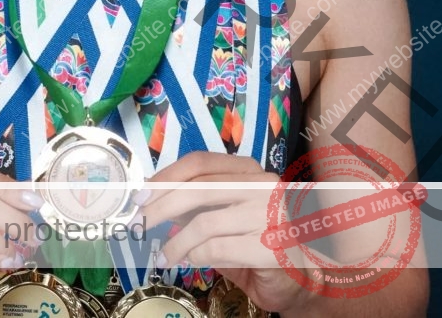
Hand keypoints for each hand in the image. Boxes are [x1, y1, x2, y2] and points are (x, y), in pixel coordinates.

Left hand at [140, 152, 313, 314]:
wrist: (301, 279)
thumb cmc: (255, 242)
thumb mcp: (223, 215)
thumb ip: (196, 205)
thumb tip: (152, 202)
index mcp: (248, 169)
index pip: (199, 162)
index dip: (166, 176)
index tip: (140, 195)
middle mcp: (261, 184)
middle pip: (198, 187)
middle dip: (161, 207)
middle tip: (140, 225)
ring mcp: (270, 213)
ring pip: (205, 222)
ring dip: (177, 242)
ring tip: (164, 255)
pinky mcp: (273, 246)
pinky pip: (218, 249)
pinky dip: (196, 257)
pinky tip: (189, 263)